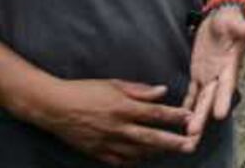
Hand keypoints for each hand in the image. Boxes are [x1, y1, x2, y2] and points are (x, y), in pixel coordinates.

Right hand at [26, 79, 194, 165]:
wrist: (54, 107)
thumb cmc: (84, 91)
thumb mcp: (113, 84)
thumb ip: (140, 90)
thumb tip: (163, 91)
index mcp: (122, 107)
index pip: (155, 113)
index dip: (174, 116)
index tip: (190, 117)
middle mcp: (118, 127)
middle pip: (152, 138)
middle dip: (173, 142)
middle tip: (190, 145)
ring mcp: (108, 143)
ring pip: (139, 152)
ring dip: (157, 152)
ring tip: (171, 150)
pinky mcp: (98, 153)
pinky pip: (121, 161)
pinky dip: (135, 161)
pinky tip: (144, 158)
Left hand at [184, 8, 244, 136]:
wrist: (221, 18)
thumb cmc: (229, 20)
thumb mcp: (234, 22)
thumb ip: (241, 28)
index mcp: (230, 66)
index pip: (227, 85)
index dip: (223, 99)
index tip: (220, 116)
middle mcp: (220, 76)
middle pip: (211, 100)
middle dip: (202, 118)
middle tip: (193, 135)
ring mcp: (209, 77)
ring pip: (200, 102)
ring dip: (194, 119)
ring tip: (187, 139)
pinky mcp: (198, 74)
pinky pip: (192, 93)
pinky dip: (187, 105)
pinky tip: (180, 119)